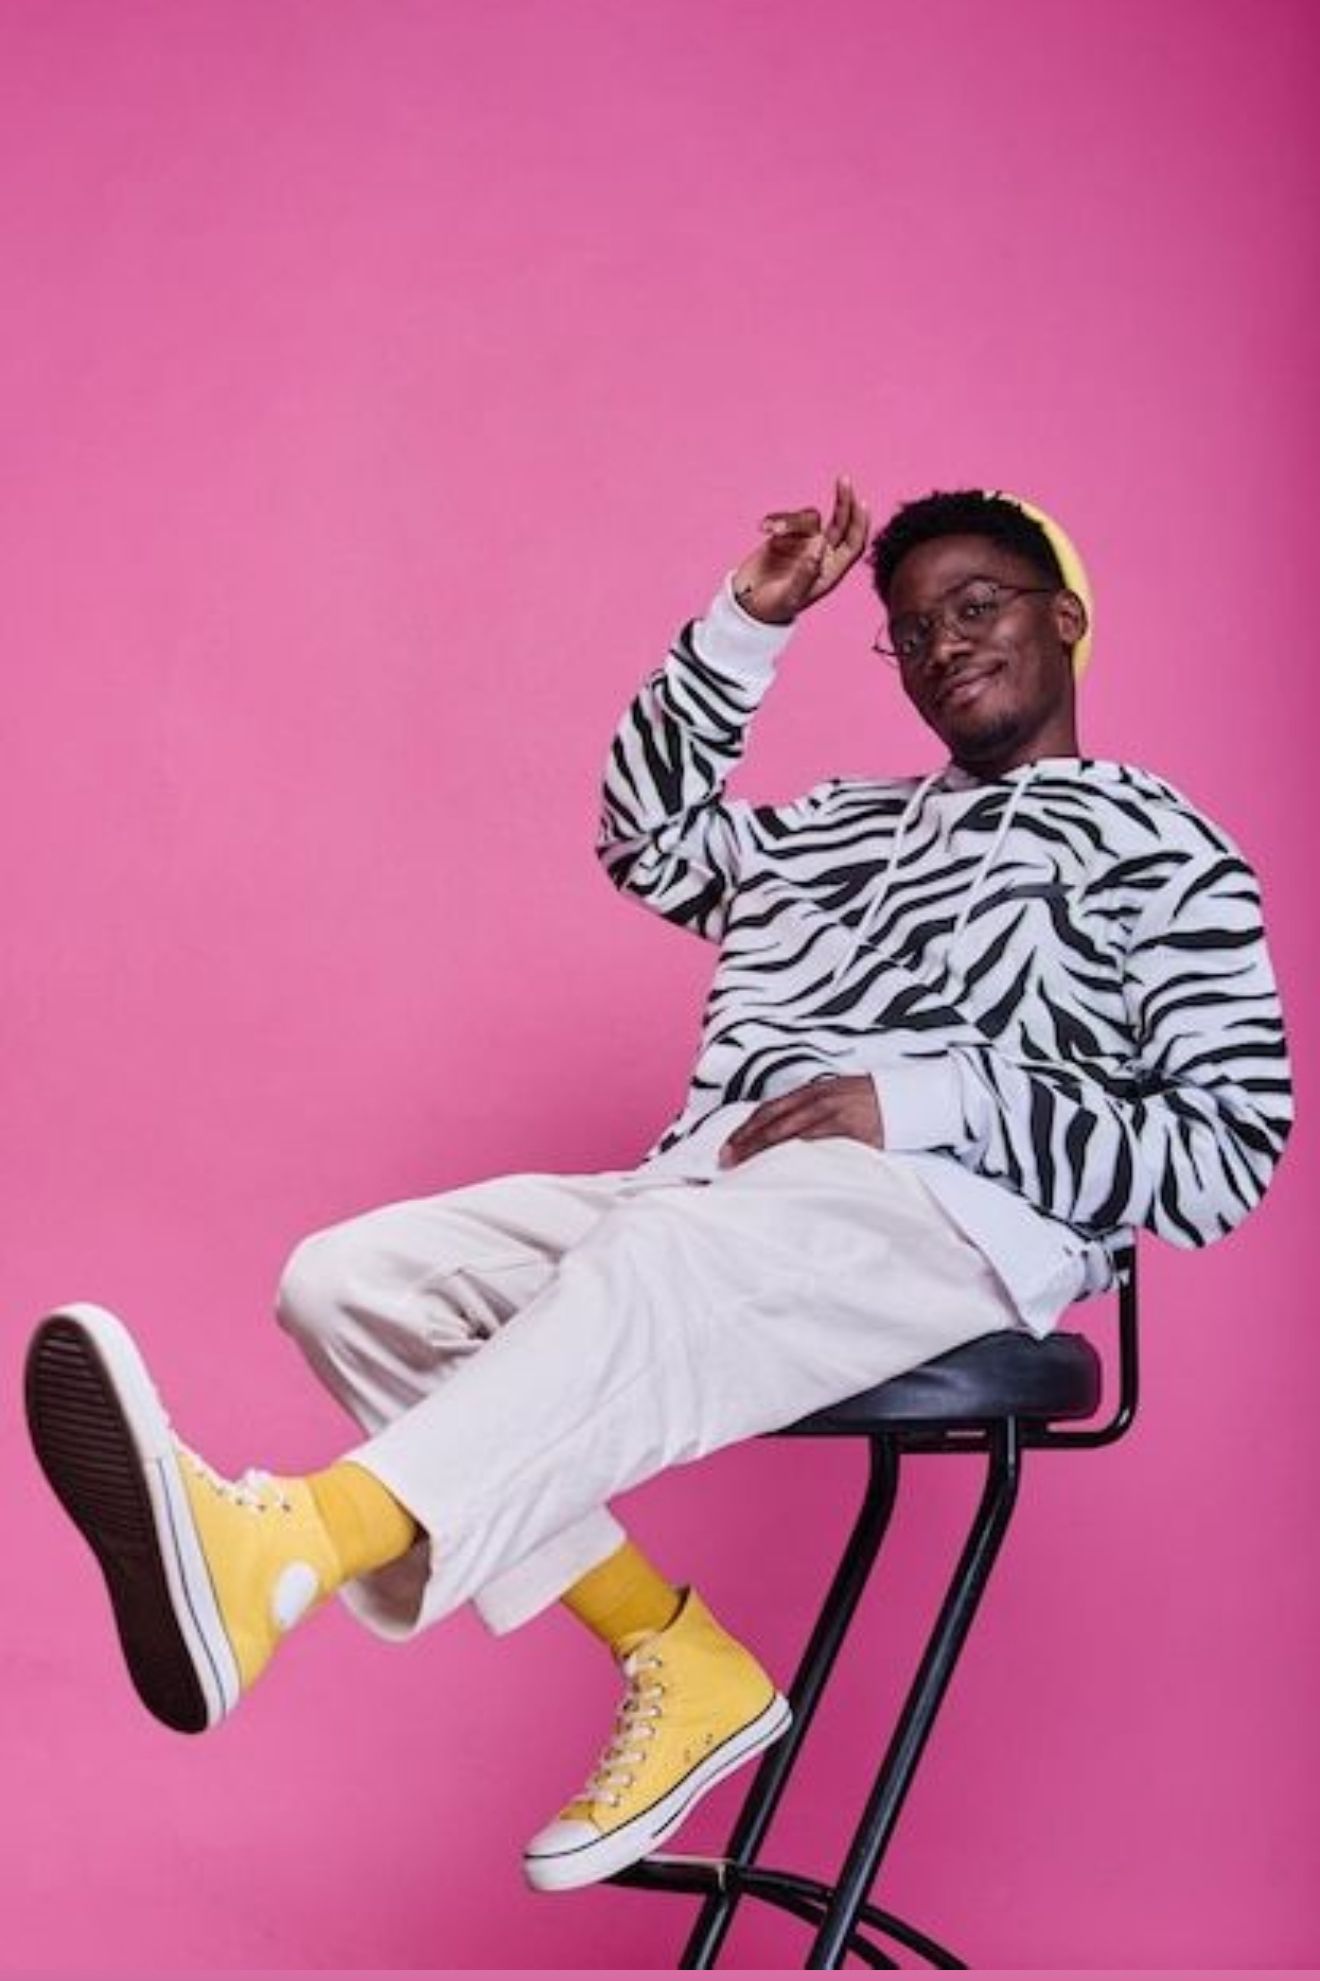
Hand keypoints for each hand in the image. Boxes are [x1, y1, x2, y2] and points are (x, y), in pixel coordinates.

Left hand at [718, 1075, 883, 1166]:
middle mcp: (819, 1100)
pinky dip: (798, 1156)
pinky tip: (783, 1169)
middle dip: (747, 1142)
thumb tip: (782, 1130)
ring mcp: (835, 1115)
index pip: (770, 1109)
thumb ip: (811, 1110)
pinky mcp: (852, 1132)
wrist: (910, 1097)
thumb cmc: (871, 1100)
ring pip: (791, 1134)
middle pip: (773, 1122)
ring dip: (764, 1151)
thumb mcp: (836, 1095)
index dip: (746, 1128)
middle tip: (726, 1160)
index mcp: (813, 1091)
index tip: (728, 1146)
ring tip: (746, 1168)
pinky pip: (819, 1146)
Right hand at [731, 475, 870, 625]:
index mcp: (831, 571)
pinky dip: (777, 520)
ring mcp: (804, 544)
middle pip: (840, 523)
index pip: (853, 544)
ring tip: (771, 531)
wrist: (747, 604)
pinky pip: (788, 519)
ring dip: (791, 521)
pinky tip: (763, 528)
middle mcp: (822, 555)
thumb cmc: (773, 606)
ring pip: (809, 519)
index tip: (860, 503)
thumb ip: (807, 573)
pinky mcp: (786, 536)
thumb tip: (820, 547)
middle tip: (844, 480)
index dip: (860, 524)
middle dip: (843, 502)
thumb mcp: (791, 596)